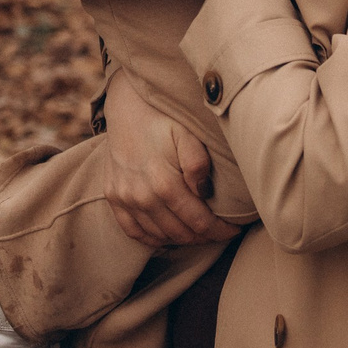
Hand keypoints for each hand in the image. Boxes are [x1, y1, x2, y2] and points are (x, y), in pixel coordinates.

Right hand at [103, 72, 243, 247]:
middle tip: (219, 230)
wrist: (127, 108)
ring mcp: (125, 199)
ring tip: (199, 231)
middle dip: (205, 236)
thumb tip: (205, 193)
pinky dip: (154, 238)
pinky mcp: (113, 198)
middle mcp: (142, 197)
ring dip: (183, 238)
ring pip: (160, 236)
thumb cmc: (163, 121)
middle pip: (181, 234)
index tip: (234, 230)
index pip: (199, 222)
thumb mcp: (188, 135)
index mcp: (164, 183)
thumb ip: (198, 164)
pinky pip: (134, 232)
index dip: (220, 230)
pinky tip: (169, 234)